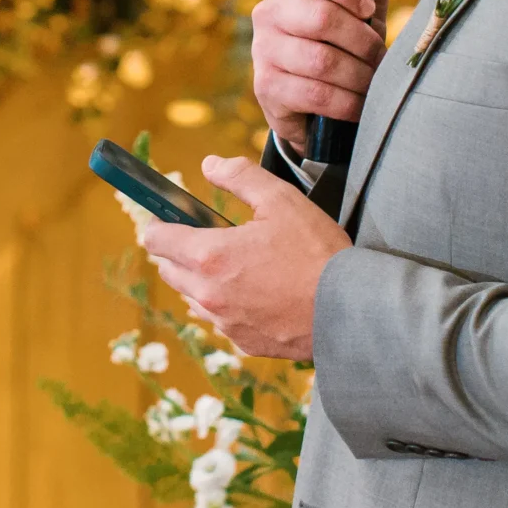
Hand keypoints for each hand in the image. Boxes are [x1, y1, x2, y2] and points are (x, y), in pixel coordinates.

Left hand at [135, 153, 351, 359]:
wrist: (349, 310)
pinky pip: (221, 320)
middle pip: (169, 270)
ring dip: (203, 280)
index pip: (157, 240)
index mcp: (210, 256)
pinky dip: (228, 306)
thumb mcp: (281, 200)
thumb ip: (240, 176)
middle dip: (181, 252)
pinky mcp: (243, 343)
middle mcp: (208, 294)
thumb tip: (210, 165)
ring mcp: (224, 323)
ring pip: (194, 297)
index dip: (161, 224)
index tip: (172, 218)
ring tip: (239, 266)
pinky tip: (257, 293)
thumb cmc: (317, 254)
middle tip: (211, 238)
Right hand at [249, 0, 403, 157]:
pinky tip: (358, 105)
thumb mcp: (361, 12)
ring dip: (358, 76)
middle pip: (322, 18)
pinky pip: (315, 93)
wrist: (311, 104)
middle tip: (379, 56)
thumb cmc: (339, 46)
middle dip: (362, 41)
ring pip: (322, 60)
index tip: (370, 8)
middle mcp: (269, 13)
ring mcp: (263, 50)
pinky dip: (346, 102)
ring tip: (372, 83)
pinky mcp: (266, 86)